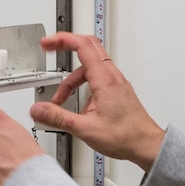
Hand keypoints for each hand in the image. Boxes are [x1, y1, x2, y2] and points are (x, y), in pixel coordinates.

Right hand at [29, 33, 165, 170]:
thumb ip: (58, 117)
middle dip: (66, 47)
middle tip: (51, 50)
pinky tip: (79, 107)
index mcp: (104, 80)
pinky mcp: (118, 91)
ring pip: (90, 68)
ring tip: (61, 100)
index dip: (62, 40)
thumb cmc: (126, 136)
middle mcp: (112, 77)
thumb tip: (38, 110)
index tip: (48, 43)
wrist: (146, 145)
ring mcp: (116, 83)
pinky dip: (83, 86)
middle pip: (88, 48)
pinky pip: (97, 79)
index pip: (82, 46)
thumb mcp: (85, 129)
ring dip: (72, 80)